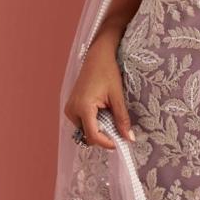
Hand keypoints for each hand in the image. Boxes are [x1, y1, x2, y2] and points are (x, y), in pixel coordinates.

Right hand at [64, 34, 134, 150]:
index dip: (107, 143)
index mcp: (83, 107)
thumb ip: (122, 119)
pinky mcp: (71, 107)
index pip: (93, 136)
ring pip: (85, 130)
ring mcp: (70, 109)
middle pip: (88, 135)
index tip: (120, 143)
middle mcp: (72, 110)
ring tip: (111, 115)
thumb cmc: (108, 72)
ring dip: (99, 129)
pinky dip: (94, 122)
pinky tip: (103, 112)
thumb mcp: (117, 96)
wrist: (97, 56)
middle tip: (119, 128)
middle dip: (104, 136)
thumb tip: (129, 139)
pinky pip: (82, 122)